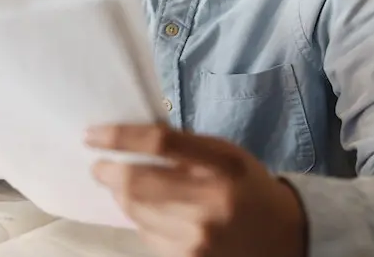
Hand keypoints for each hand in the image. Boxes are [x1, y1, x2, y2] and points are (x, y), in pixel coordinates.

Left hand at [86, 124, 306, 256]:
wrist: (281, 236)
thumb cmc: (244, 184)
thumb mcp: (223, 153)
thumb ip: (181, 144)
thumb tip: (129, 137)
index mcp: (221, 165)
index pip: (158, 145)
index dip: (118, 138)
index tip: (92, 135)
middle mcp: (210, 203)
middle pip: (137, 183)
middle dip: (108, 172)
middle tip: (100, 165)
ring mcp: (198, 237)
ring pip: (135, 211)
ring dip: (121, 196)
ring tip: (124, 186)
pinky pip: (145, 234)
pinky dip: (139, 219)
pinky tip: (150, 211)